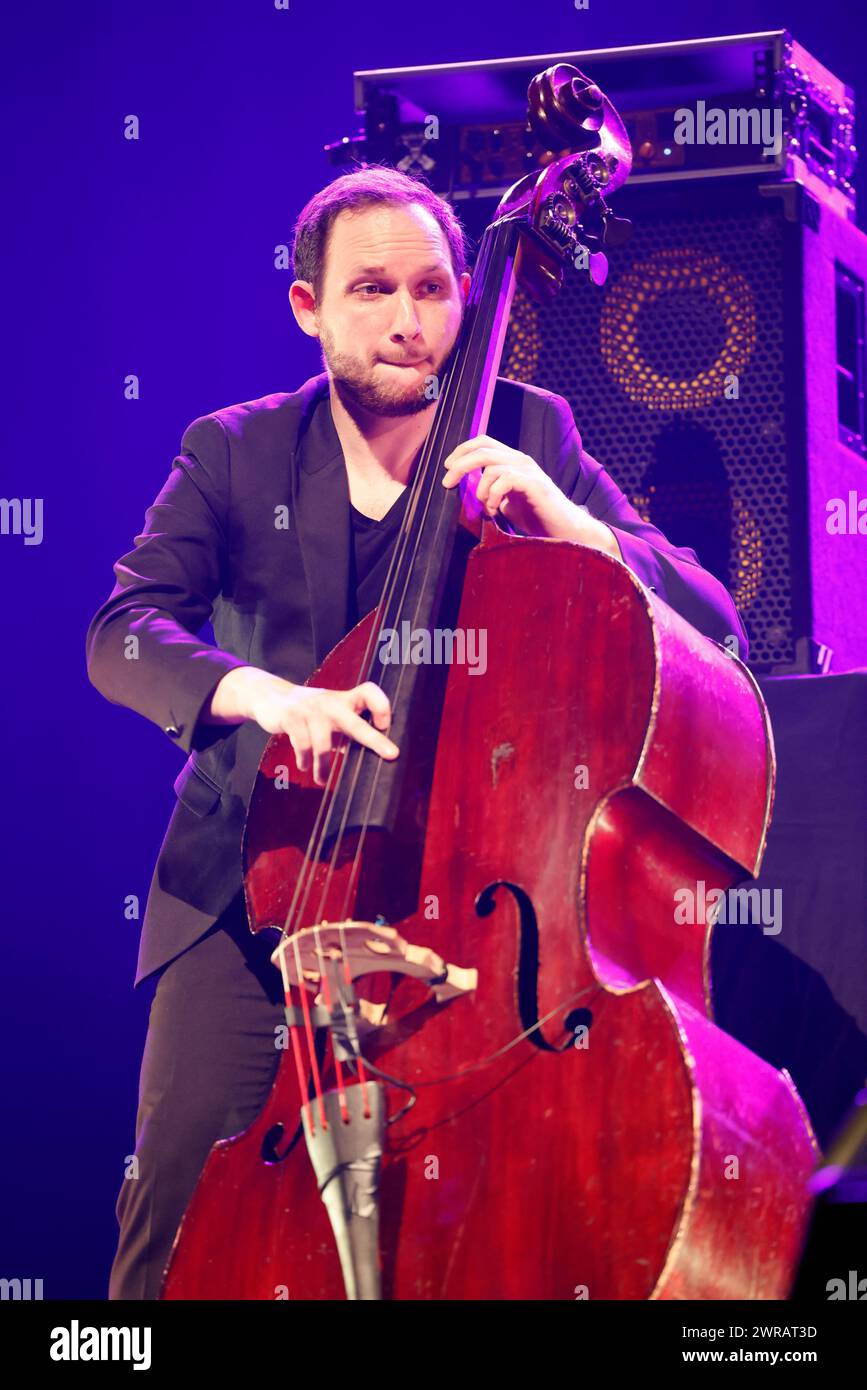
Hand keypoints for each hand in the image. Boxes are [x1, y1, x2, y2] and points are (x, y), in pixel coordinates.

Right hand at [213, 668, 398, 785]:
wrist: (270, 696)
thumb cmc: (309, 712)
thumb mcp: (331, 715)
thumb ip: (348, 730)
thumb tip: (368, 757)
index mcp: (344, 700)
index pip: (369, 693)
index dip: (381, 706)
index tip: (385, 725)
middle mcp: (330, 702)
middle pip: (355, 723)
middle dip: (374, 740)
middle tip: (390, 754)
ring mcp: (311, 710)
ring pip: (323, 745)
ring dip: (323, 767)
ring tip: (322, 780)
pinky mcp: (291, 717)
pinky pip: (303, 746)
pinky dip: (305, 760)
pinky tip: (304, 766)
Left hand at [441, 434, 574, 536]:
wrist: (564, 530)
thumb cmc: (535, 516)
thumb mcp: (505, 501)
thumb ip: (488, 491)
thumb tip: (465, 491)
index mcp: (513, 462)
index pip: (484, 443)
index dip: (462, 450)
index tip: (448, 467)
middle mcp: (521, 461)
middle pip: (483, 450)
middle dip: (460, 465)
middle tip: (447, 482)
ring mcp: (529, 471)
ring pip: (492, 466)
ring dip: (480, 488)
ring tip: (485, 506)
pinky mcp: (535, 484)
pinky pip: (506, 479)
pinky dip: (493, 495)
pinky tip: (495, 510)